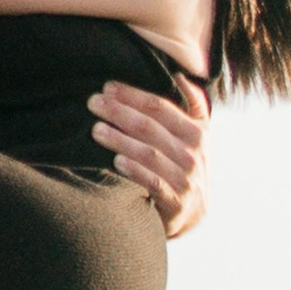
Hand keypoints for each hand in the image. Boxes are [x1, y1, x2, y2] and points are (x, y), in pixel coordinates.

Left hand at [93, 76, 209, 235]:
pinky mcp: (176, 202)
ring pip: (149, 153)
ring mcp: (186, 179)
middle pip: (151, 127)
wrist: (194, 214)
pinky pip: (153, 183)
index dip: (133, 95)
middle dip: (119, 112)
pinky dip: (135, 171)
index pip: (161, 107)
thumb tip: (179, 75)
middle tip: (93, 103)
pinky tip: (116, 162)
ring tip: (96, 130)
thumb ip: (194, 106)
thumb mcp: (197, 137)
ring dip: (120, 140)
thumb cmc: (186, 166)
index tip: (107, 88)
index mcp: (198, 132)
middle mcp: (193, 154)